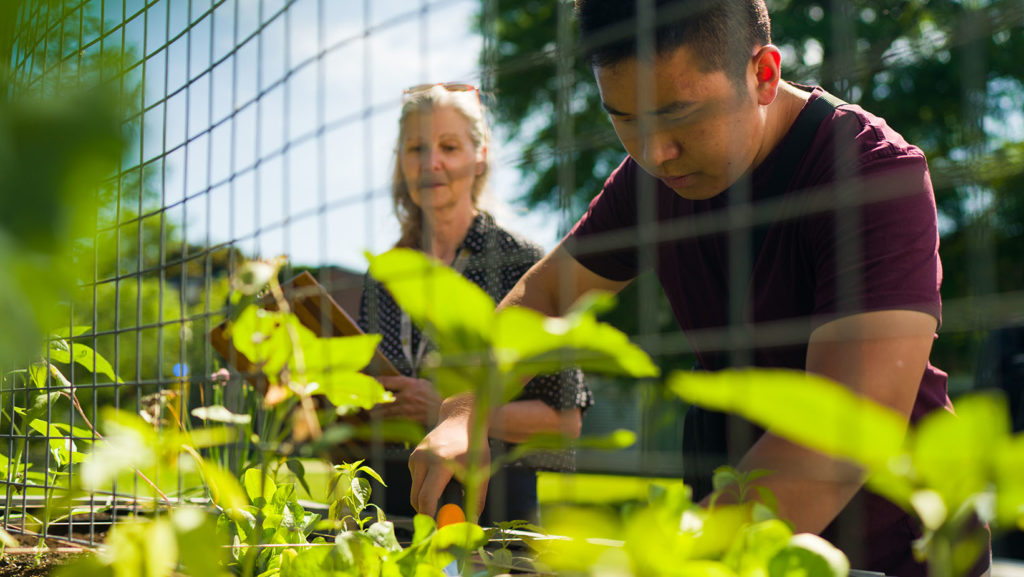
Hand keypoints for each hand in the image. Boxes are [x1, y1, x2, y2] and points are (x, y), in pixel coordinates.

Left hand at [370, 376, 440, 425]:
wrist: (443, 410)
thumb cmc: (432, 395)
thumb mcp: (421, 383)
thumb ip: (407, 382)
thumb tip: (392, 382)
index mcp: (409, 383)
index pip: (386, 381)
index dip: (374, 381)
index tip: (367, 382)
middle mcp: (406, 395)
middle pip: (382, 397)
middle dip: (371, 399)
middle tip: (362, 399)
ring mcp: (407, 408)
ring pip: (385, 410)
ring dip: (375, 411)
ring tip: (367, 411)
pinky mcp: (408, 418)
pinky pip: (392, 419)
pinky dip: (384, 419)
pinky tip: (378, 419)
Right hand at [408, 396, 488, 517]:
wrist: (461, 418)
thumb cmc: (474, 446)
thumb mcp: (480, 471)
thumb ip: (476, 499)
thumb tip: (472, 523)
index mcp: (440, 463)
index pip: (427, 497)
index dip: (429, 516)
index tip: (436, 529)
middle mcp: (424, 459)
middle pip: (416, 498)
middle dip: (425, 513)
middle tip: (439, 521)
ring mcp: (416, 457)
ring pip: (415, 489)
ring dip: (425, 499)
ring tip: (444, 496)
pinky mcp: (413, 456)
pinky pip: (416, 480)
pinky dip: (425, 486)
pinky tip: (439, 479)